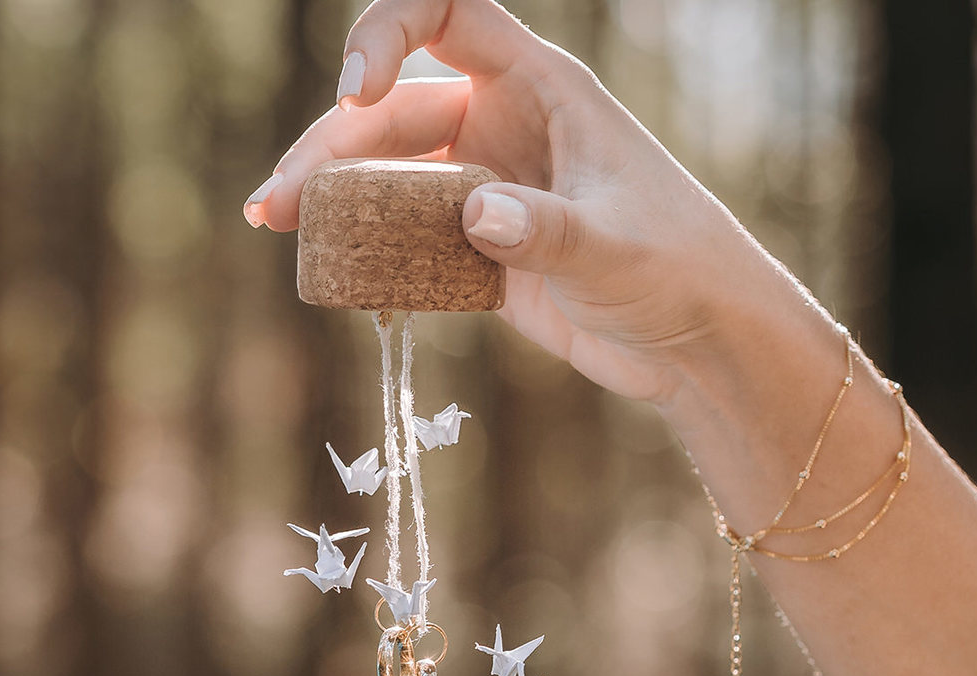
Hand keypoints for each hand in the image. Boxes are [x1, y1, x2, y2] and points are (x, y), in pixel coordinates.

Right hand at [245, 0, 779, 404]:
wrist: (701, 343)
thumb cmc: (678, 269)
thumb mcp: (612, 246)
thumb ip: (546, 227)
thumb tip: (475, 213)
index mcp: (539, 87)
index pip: (445, 15)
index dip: (387, 34)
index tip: (356, 94)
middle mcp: (505, 126)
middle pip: (394, 111)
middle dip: (330, 146)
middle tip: (277, 202)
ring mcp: (490, 191)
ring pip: (391, 176)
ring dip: (332, 197)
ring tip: (275, 224)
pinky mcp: (485, 255)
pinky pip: (411, 240)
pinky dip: (368, 251)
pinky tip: (329, 272)